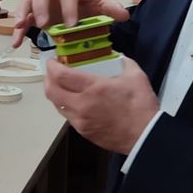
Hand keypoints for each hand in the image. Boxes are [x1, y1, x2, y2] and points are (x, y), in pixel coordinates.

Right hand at [11, 0, 128, 47]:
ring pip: (28, 1)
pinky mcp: (32, 15)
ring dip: (25, 13)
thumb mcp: (100, 8)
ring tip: (22, 26)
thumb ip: (111, 9)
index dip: (69, 6)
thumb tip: (124, 15)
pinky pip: (22, 19)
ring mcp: (40, 2)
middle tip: (46, 25)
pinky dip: (18, 30)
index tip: (72, 24)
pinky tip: (16, 43)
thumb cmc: (88, 9)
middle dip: (42, 7)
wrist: (78, 15)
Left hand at [44, 57, 159, 153]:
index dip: (51, 66)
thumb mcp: (135, 75)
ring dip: (55, 93)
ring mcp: (80, 121)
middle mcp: (81, 105)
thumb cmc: (140, 105)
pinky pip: (67, 116)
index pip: (60, 76)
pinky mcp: (83, 132)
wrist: (145, 136)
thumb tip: (115, 56)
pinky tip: (73, 100)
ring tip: (61, 85)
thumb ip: (122, 61)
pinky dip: (65, 105)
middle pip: (51, 91)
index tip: (52, 60)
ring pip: (57, 105)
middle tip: (52, 71)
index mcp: (93, 88)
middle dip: (47, 78)